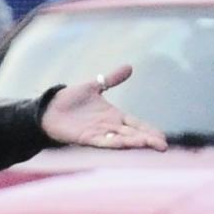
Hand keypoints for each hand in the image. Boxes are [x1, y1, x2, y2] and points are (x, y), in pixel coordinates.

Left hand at [41, 66, 165, 151]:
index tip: (163, 137)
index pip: (137, 125)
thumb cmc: (71, 98)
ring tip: (150, 145)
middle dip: (148, 140)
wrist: (50, 108)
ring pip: (122, 140)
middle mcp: (109, 127)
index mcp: (114, 116)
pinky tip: (125, 143)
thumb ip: (112, 79)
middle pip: (133, 135)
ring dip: (135, 143)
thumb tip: (130, 67)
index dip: (149, 131)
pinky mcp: (86, 138)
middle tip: (163, 146)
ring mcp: (99, 133)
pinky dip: (115, 142)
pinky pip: (103, 141)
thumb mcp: (95, 86)